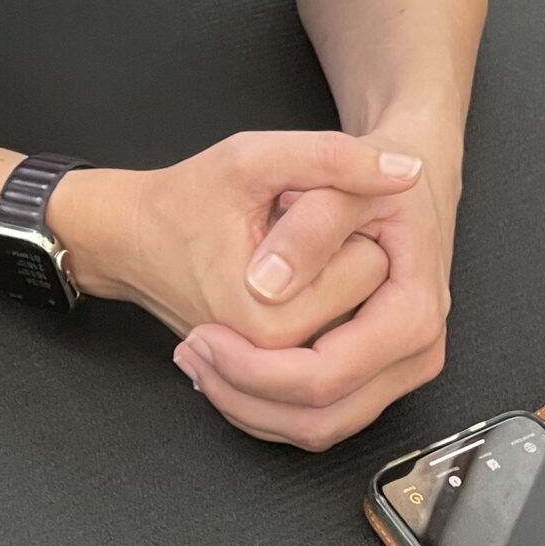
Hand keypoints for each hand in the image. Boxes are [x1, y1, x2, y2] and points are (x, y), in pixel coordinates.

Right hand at [63, 130, 425, 349]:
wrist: (135, 241)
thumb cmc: (185, 200)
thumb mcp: (253, 158)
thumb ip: (330, 157)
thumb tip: (409, 170)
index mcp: (270, 320)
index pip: (371, 267)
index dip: (343, 226)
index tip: (296, 215)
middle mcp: (274, 362)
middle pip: (372, 305)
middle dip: (348, 263)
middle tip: (294, 240)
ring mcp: (273, 382)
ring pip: (363, 336)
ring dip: (344, 299)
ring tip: (297, 272)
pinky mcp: (273, 388)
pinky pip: (341, 364)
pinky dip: (336, 330)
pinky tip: (302, 301)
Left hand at [170, 146, 459, 450]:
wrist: (406, 175)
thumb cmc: (369, 178)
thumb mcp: (334, 179)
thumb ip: (307, 228)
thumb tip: (270, 284)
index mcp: (412, 311)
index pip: (325, 374)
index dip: (255, 368)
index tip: (204, 335)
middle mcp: (414, 352)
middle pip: (320, 416)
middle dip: (243, 393)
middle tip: (191, 352)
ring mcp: (395, 371)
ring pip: (316, 429)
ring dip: (249, 404)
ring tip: (199, 359)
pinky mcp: (374, 378)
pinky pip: (317, 418)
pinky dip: (265, 403)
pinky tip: (225, 366)